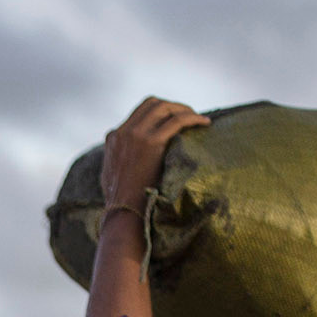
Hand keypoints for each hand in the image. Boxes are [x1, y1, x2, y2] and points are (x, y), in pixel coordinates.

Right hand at [98, 98, 209, 218]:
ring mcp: (136, 135)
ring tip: (199, 119)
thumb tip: (128, 163)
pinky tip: (205, 123)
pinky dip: (193, 118)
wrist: (123, 213)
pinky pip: (177, 121)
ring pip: (165, 108)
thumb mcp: (111, 177)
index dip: (160, 113)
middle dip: (173, 107)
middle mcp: (123, 132)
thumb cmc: (121, 204)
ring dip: (184, 110)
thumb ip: (119, 161)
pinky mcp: (151, 142)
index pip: (139, 112)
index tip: (174, 120)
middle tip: (189, 116)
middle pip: (153, 104)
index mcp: (114, 138)